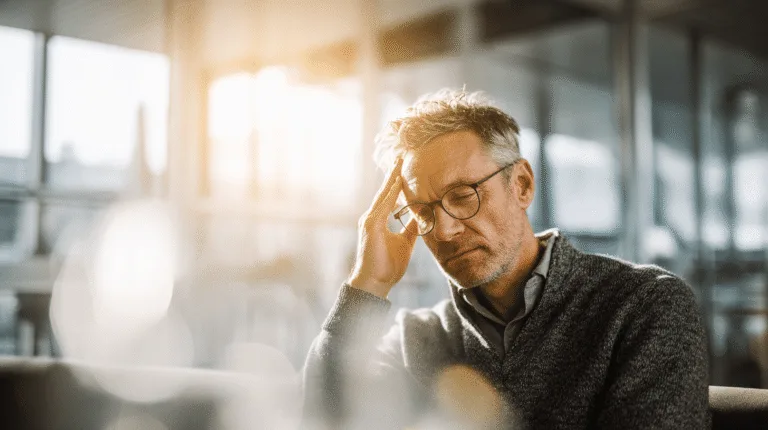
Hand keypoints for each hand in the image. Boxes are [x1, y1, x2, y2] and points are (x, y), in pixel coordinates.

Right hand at [347, 158, 417, 297]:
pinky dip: (390, 195)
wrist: (375, 283)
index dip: (396, 182)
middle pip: (384, 191)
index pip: (388, 196)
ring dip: (391, 178)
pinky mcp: (371, 226)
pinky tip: (397, 183)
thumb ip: (411, 228)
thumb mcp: (405, 243)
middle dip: (393, 173)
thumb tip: (421, 216)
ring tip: (399, 163)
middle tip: (400, 156)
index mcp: (378, 220)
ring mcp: (369, 221)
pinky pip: (383, 206)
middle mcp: (371, 217)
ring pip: (383, 195)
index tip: (403, 167)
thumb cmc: (387, 266)